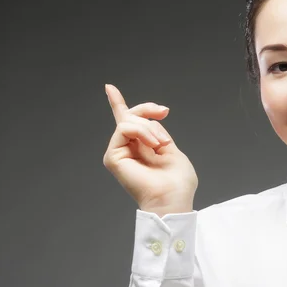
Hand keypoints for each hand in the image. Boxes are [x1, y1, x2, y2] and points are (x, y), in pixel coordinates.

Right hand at [102, 84, 198, 213]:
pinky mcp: (113, 157)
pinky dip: (142, 132)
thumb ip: (157, 133)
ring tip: (161, 144)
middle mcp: (128, 149)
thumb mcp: (171, 150)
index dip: (117, 104)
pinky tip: (153, 144)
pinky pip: (124, 128)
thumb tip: (148, 119)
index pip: (127, 123)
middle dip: (148, 110)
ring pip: (129, 121)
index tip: (109, 88)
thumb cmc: (177, 182)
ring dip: (150, 128)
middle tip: (164, 112)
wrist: (172, 198)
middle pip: (130, 116)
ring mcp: (119, 152)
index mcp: (142, 148)